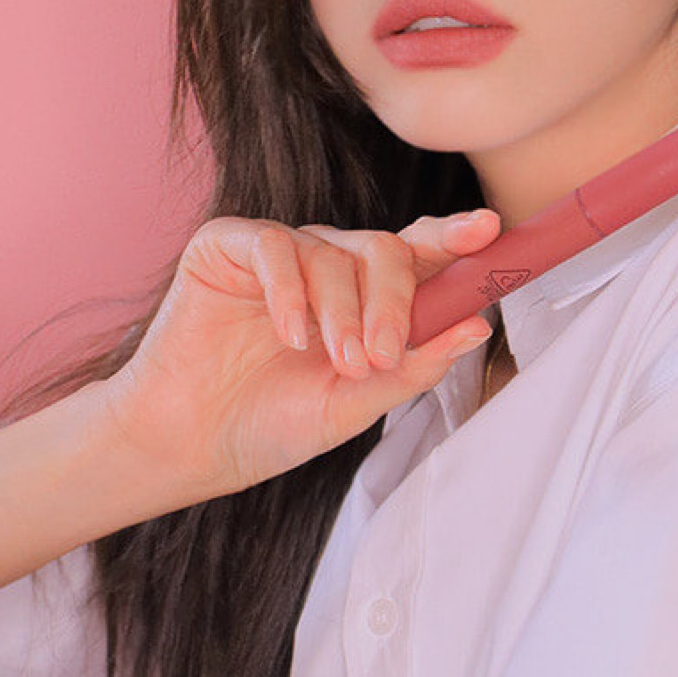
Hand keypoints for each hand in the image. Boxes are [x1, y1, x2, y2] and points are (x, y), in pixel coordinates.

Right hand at [107, 208, 504, 500]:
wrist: (189, 444)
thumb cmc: (269, 425)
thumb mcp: (354, 405)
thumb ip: (413, 365)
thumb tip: (476, 325)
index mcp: (365, 298)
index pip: (418, 254)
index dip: (455, 238)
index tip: (488, 232)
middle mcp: (327, 266)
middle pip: (384, 249)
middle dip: (392, 303)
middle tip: (378, 356)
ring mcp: (278, 253)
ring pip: (332, 251)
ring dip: (342, 310)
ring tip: (333, 361)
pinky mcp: (227, 248)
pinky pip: (274, 245)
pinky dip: (290, 290)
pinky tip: (290, 334)